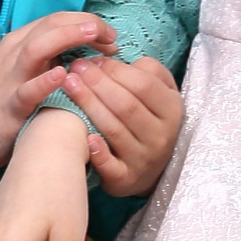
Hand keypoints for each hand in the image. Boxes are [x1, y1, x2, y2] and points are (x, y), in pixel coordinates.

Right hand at [0, 12, 114, 169]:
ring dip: (67, 37)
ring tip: (92, 35)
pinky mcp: (9, 107)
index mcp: (19, 44)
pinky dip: (45, 81)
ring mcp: (11, 79)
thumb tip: (82, 51)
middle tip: (111, 35)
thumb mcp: (19, 70)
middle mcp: (14, 55)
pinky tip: (63, 75)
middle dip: (84, 24)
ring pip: (37, 48)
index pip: (56, 19)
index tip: (109, 36)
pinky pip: (27, 91)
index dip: (86, 21)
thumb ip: (45, 57)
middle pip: (50, 25)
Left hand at [62, 54, 182, 197]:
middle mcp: (161, 135)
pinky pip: (111, 166)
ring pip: (114, 130)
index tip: (92, 60)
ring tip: (68, 86)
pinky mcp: (126, 179)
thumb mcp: (159, 93)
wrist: (149, 167)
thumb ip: (146, 71)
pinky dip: (99, 153)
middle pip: (126, 105)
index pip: (143, 85)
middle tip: (75, 69)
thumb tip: (113, 62)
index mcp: (172, 109)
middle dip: (97, 84)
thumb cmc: (148, 119)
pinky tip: (86, 138)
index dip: (116, 70)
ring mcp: (144, 159)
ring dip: (89, 106)